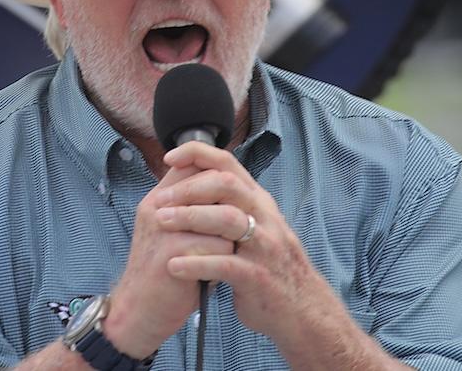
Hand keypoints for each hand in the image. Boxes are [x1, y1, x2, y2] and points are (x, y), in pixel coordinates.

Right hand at [103, 161, 234, 358]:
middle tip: (226, 236)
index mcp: (158, 197)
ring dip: (228, 238)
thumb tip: (227, 188)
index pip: (195, 165)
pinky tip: (211, 273)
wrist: (139, 311)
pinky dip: (224, 260)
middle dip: (229, 210)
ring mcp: (164, 226)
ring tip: (217, 256)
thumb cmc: (163, 272)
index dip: (219, 179)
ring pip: (223, 216)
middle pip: (213, 185)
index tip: (228, 204)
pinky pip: (220, 244)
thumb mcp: (171, 231)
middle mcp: (159, 205)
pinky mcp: (174, 250)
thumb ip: (191, 208)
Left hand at [153, 141, 338, 338]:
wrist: (301, 308)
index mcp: (258, 202)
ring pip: (227, 219)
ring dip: (189, 218)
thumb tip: (194, 182)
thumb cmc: (269, 265)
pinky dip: (196, 262)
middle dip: (188, 189)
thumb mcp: (257, 227)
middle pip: (226, 186)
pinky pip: (224, 264)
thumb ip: (232, 206)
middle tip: (160, 201)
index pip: (228, 164)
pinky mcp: (258, 276)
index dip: (197, 154)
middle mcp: (264, 217)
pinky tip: (173, 266)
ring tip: (160, 223)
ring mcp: (264, 246)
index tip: (170, 157)